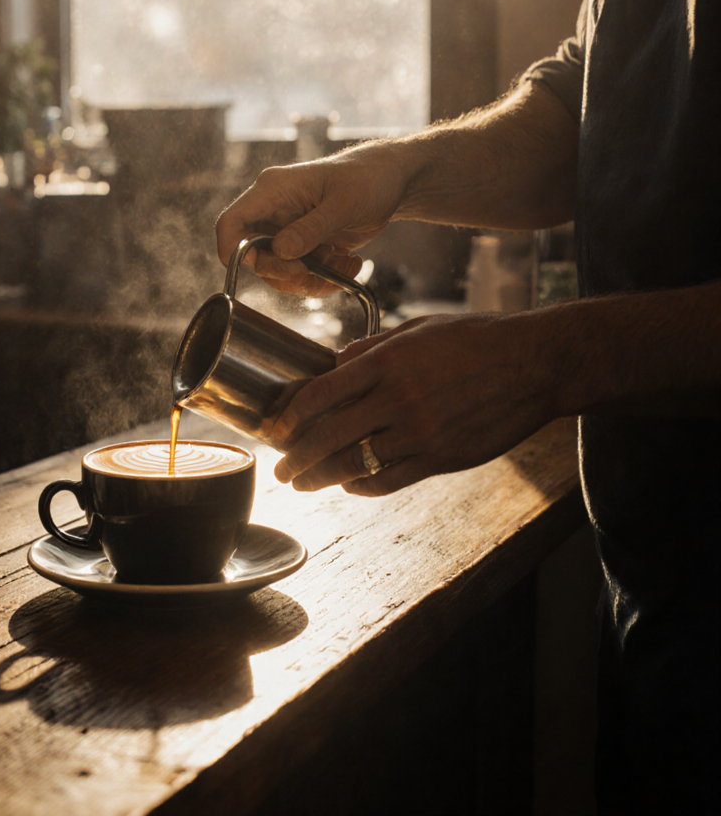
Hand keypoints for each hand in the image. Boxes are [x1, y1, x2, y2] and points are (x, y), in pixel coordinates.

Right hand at [216, 143, 410, 295]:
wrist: (390, 181)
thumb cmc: (368, 179)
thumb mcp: (343, 203)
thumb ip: (311, 229)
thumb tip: (281, 251)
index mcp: (272, 190)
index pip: (232, 223)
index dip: (231, 250)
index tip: (253, 270)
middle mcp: (273, 211)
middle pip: (254, 257)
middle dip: (283, 273)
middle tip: (312, 272)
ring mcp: (287, 230)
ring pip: (278, 272)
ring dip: (309, 279)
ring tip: (343, 264)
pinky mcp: (303, 246)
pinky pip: (300, 275)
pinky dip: (323, 279)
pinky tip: (347, 264)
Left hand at [271, 312, 558, 494]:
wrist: (535, 365)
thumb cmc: (477, 339)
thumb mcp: (419, 329)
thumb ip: (373, 348)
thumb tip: (337, 363)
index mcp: (388, 361)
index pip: (323, 392)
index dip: (294, 414)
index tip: (279, 427)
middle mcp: (398, 398)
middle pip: (331, 435)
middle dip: (298, 458)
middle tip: (281, 470)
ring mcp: (420, 432)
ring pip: (356, 463)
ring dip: (323, 478)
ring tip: (304, 485)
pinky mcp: (442, 458)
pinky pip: (390, 480)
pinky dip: (364, 486)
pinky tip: (350, 486)